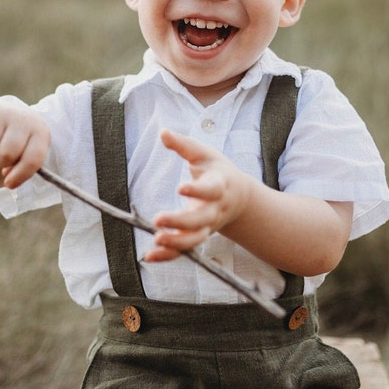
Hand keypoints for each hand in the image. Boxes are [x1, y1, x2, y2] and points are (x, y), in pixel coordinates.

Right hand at [0, 98, 49, 188]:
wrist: (6, 116)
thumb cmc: (19, 144)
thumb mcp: (26, 156)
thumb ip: (21, 170)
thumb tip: (8, 180)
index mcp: (40, 132)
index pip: (32, 159)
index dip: (20, 176)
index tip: (8, 184)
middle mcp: (24, 118)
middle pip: (7, 154)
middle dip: (1, 162)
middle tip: (2, 158)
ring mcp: (5, 110)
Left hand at [146, 128, 251, 261]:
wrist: (239, 198)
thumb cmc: (216, 171)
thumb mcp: (204, 154)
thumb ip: (183, 145)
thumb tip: (162, 132)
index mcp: (219, 186)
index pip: (211, 190)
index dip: (197, 190)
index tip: (180, 188)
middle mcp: (214, 209)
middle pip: (201, 220)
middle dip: (181, 222)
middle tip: (158, 220)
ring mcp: (207, 226)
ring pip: (195, 240)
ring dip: (177, 244)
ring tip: (157, 240)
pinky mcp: (197, 236)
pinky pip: (184, 250)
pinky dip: (168, 256)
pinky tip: (149, 256)